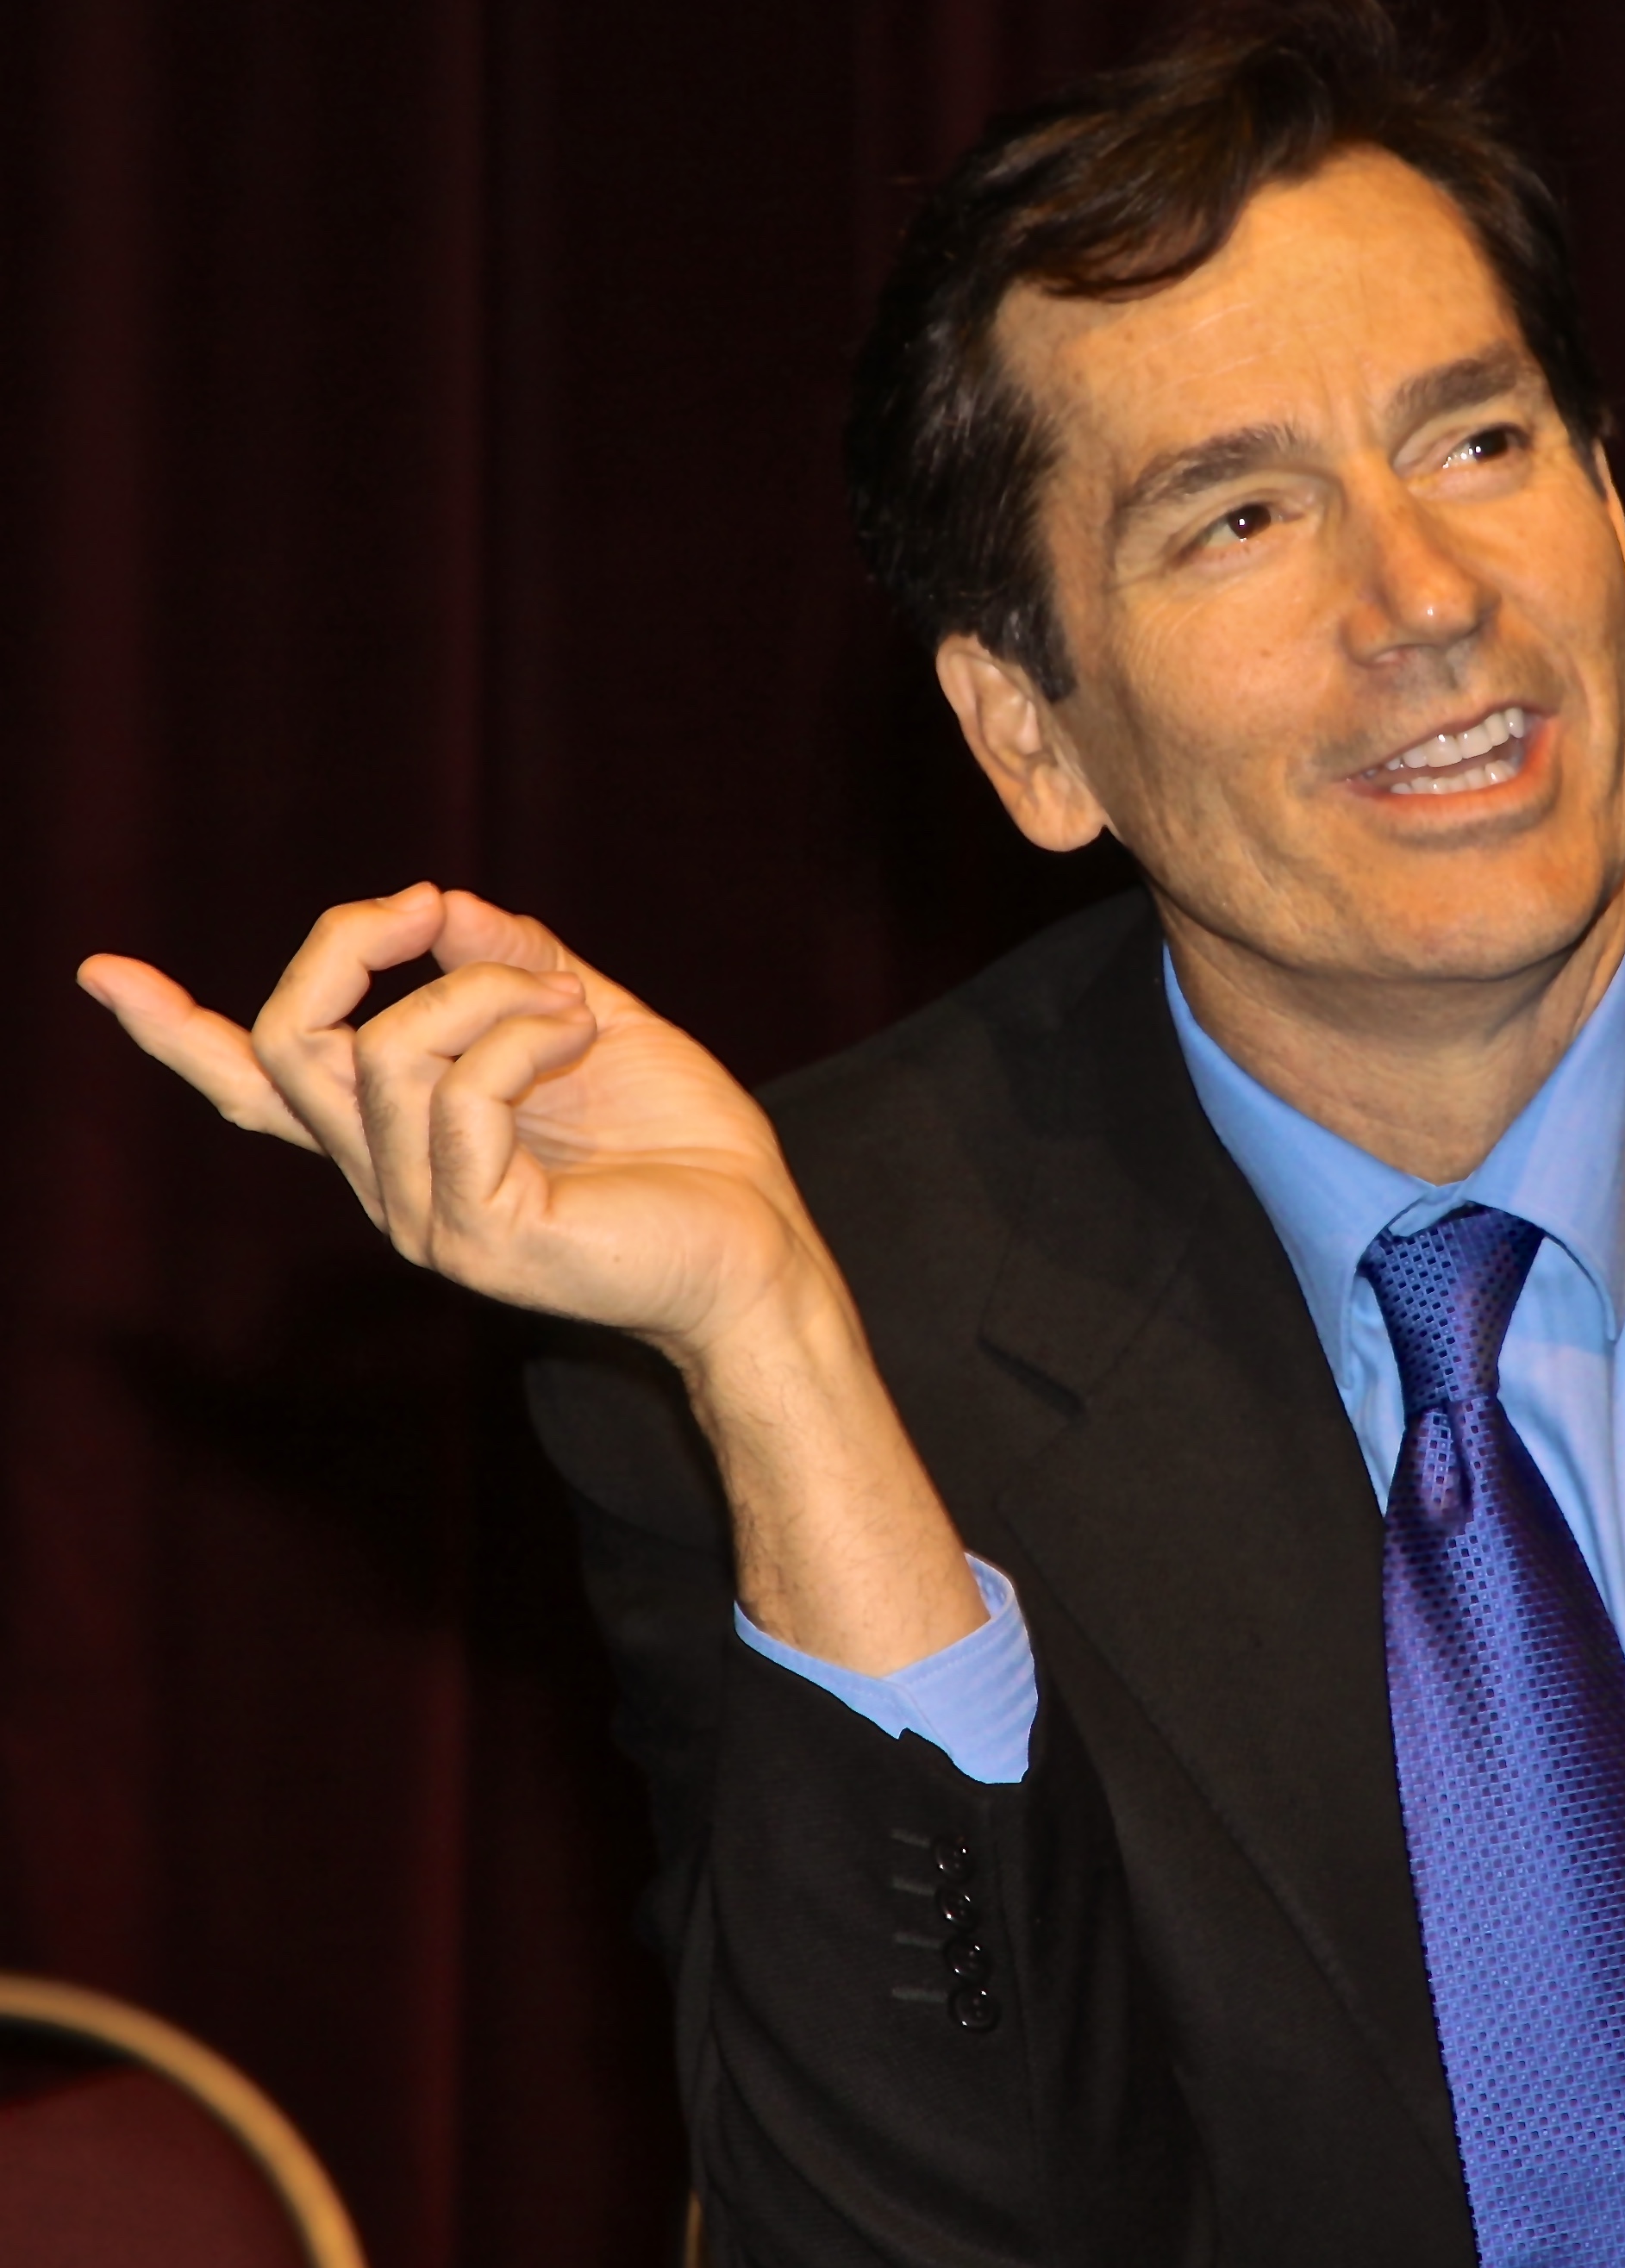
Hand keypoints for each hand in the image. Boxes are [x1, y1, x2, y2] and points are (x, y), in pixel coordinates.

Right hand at [78, 883, 825, 1360]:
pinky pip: (455, 1092)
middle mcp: (389, 1185)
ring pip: (379, 1052)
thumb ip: (511, 964)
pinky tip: (582, 1032)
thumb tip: (438, 904)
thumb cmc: (687, 1149)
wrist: (764, 1246)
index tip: (101, 971)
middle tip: (431, 906)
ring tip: (577, 1005)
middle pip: (288, 1040)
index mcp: (402, 1140)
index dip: (175, 1033)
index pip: (259, 1088)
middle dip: (348, 943)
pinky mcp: (475, 1233)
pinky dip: (520, 1033)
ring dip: (486, 992)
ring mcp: (423, 1218)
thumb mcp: (589, 1021)